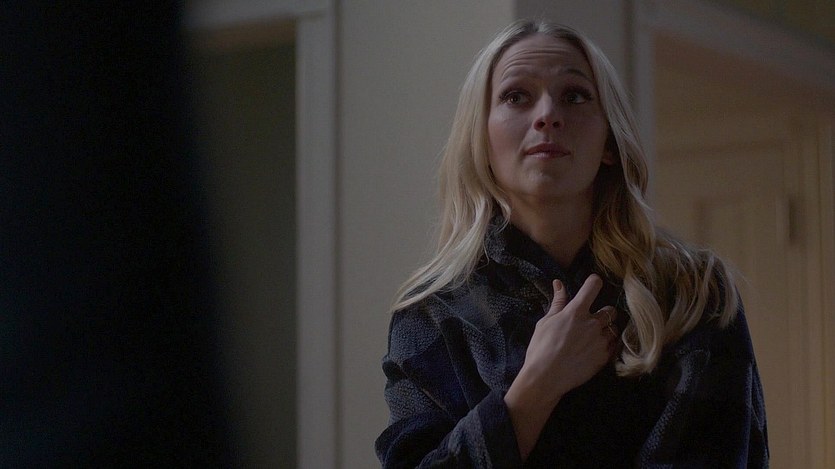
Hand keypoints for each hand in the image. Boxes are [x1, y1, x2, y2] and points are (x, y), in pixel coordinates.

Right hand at [505, 274, 618, 458]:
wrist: (546, 377)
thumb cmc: (541, 348)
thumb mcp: (545, 322)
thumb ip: (557, 302)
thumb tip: (559, 284)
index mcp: (576, 312)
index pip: (593, 286)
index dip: (594, 281)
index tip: (593, 284)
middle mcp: (592, 324)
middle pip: (610, 310)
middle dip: (604, 312)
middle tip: (593, 320)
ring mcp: (600, 341)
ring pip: (613, 329)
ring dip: (606, 330)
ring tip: (593, 338)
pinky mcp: (604, 357)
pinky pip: (613, 346)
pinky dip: (607, 346)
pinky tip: (594, 350)